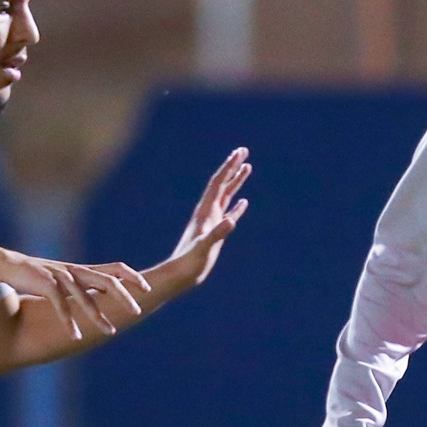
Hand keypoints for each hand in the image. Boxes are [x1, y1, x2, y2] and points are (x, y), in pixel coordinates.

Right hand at [0, 254, 150, 338]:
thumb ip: (85, 285)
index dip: (132, 277)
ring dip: (98, 316)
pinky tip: (75, 337)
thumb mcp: (67, 279)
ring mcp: (61, 277)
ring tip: (110, 332)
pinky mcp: (45, 284)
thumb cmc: (40, 274)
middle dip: (124, 296)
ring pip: (85, 297)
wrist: (9, 264)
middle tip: (138, 312)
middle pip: (107, 281)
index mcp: (84, 270)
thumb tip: (103, 294)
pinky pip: (60, 306)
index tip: (148, 288)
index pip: (115, 268)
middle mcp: (76, 272)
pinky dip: (69, 322)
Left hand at [163, 149, 251, 290]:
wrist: (179, 275)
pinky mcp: (215, 232)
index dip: (229, 168)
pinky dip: (237, 206)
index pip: (218, 184)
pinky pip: (229, 214)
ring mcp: (211, 222)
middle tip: (244, 151)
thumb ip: (217, 234)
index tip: (240, 153)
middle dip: (232, 167)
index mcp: (205, 212)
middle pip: (222, 184)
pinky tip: (244, 202)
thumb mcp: (204, 248)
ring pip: (226, 196)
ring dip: (236, 181)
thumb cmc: (190, 263)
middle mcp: (207, 213)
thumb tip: (231, 221)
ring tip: (247, 167)